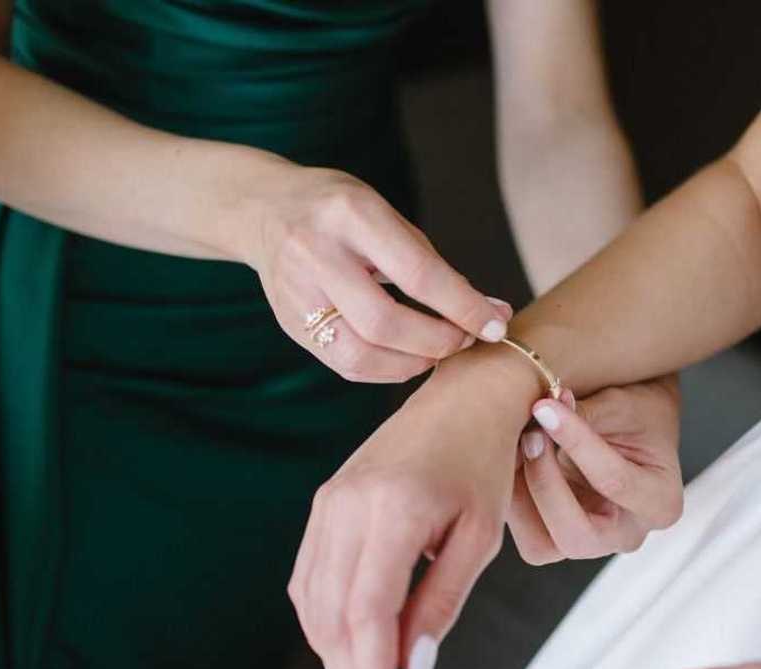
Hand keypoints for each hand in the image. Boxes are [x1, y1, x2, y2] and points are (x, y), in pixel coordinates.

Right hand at [243, 165, 512, 382]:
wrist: (263, 208)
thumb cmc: (341, 210)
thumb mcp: (385, 214)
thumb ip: (432, 263)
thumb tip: (491, 311)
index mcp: (351, 215)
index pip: (417, 273)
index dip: (463, 307)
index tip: (497, 324)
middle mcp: (317, 253)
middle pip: (385, 322)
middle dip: (438, 341)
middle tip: (467, 339)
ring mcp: (296, 293)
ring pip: (360, 354)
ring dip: (412, 363)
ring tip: (438, 351)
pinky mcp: (290, 324)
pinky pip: (344, 364)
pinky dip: (385, 369)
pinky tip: (408, 358)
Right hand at [287, 349, 536, 668]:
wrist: (462, 399)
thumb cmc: (482, 465)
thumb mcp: (479, 537)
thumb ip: (442, 603)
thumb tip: (412, 668)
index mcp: (395, 509)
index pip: (367, 613)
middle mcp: (349, 504)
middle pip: (332, 614)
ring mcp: (329, 501)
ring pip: (312, 600)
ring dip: (333, 649)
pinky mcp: (324, 502)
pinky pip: (308, 576)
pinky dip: (323, 617)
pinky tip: (348, 641)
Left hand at [509, 377, 682, 563]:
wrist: (634, 424)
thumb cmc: (638, 413)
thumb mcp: (623, 405)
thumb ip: (587, 413)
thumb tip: (541, 413)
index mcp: (661, 502)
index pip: (615, 481)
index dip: (576, 442)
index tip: (545, 407)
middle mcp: (627, 534)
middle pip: (577, 536)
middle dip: (545, 485)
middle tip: (530, 435)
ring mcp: (591, 541)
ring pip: (541, 546)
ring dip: (520, 496)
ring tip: (516, 443)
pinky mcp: (558, 536)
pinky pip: (525, 533)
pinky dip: (511, 497)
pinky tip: (511, 458)